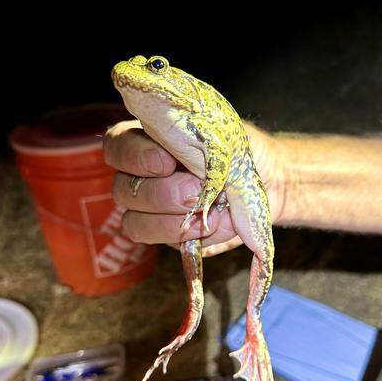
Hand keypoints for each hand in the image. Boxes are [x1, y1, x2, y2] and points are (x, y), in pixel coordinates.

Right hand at [103, 120, 285, 256]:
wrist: (264, 179)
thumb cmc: (236, 148)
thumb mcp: (220, 136)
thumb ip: (196, 147)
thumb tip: (188, 166)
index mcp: (143, 140)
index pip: (116, 147)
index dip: (136, 157)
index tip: (167, 162)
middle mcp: (138, 176)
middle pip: (123, 191)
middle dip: (162, 194)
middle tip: (195, 190)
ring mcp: (149, 210)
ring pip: (135, 223)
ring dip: (172, 222)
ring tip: (211, 214)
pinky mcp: (168, 235)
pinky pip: (166, 243)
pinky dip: (194, 237)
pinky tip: (220, 225)